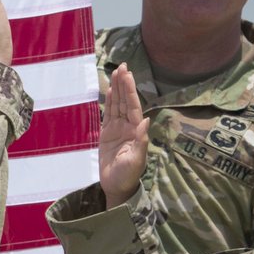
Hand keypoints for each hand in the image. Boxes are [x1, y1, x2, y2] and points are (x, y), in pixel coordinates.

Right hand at [99, 63, 148, 207]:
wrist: (116, 186)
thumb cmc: (127, 176)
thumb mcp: (136, 161)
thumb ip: (141, 140)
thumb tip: (146, 120)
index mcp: (135, 131)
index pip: (132, 106)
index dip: (130, 90)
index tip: (128, 74)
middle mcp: (127, 127)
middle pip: (125, 101)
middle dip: (124, 84)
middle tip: (122, 66)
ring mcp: (117, 129)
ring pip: (117, 104)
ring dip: (117, 89)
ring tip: (116, 72)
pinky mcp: (107, 134)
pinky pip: (108, 114)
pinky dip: (110, 102)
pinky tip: (110, 90)